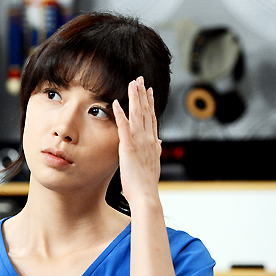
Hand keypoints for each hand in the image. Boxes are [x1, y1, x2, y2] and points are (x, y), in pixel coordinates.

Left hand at [112, 77, 161, 205]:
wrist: (146, 196)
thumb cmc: (146, 184)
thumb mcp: (153, 164)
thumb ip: (155, 151)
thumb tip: (158, 143)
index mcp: (153, 143)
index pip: (152, 118)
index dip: (150, 103)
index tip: (148, 90)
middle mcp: (148, 139)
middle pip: (146, 112)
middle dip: (143, 94)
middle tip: (140, 79)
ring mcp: (139, 142)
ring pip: (137, 115)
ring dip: (134, 98)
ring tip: (132, 84)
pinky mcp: (129, 148)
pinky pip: (124, 128)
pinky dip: (121, 115)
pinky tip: (116, 103)